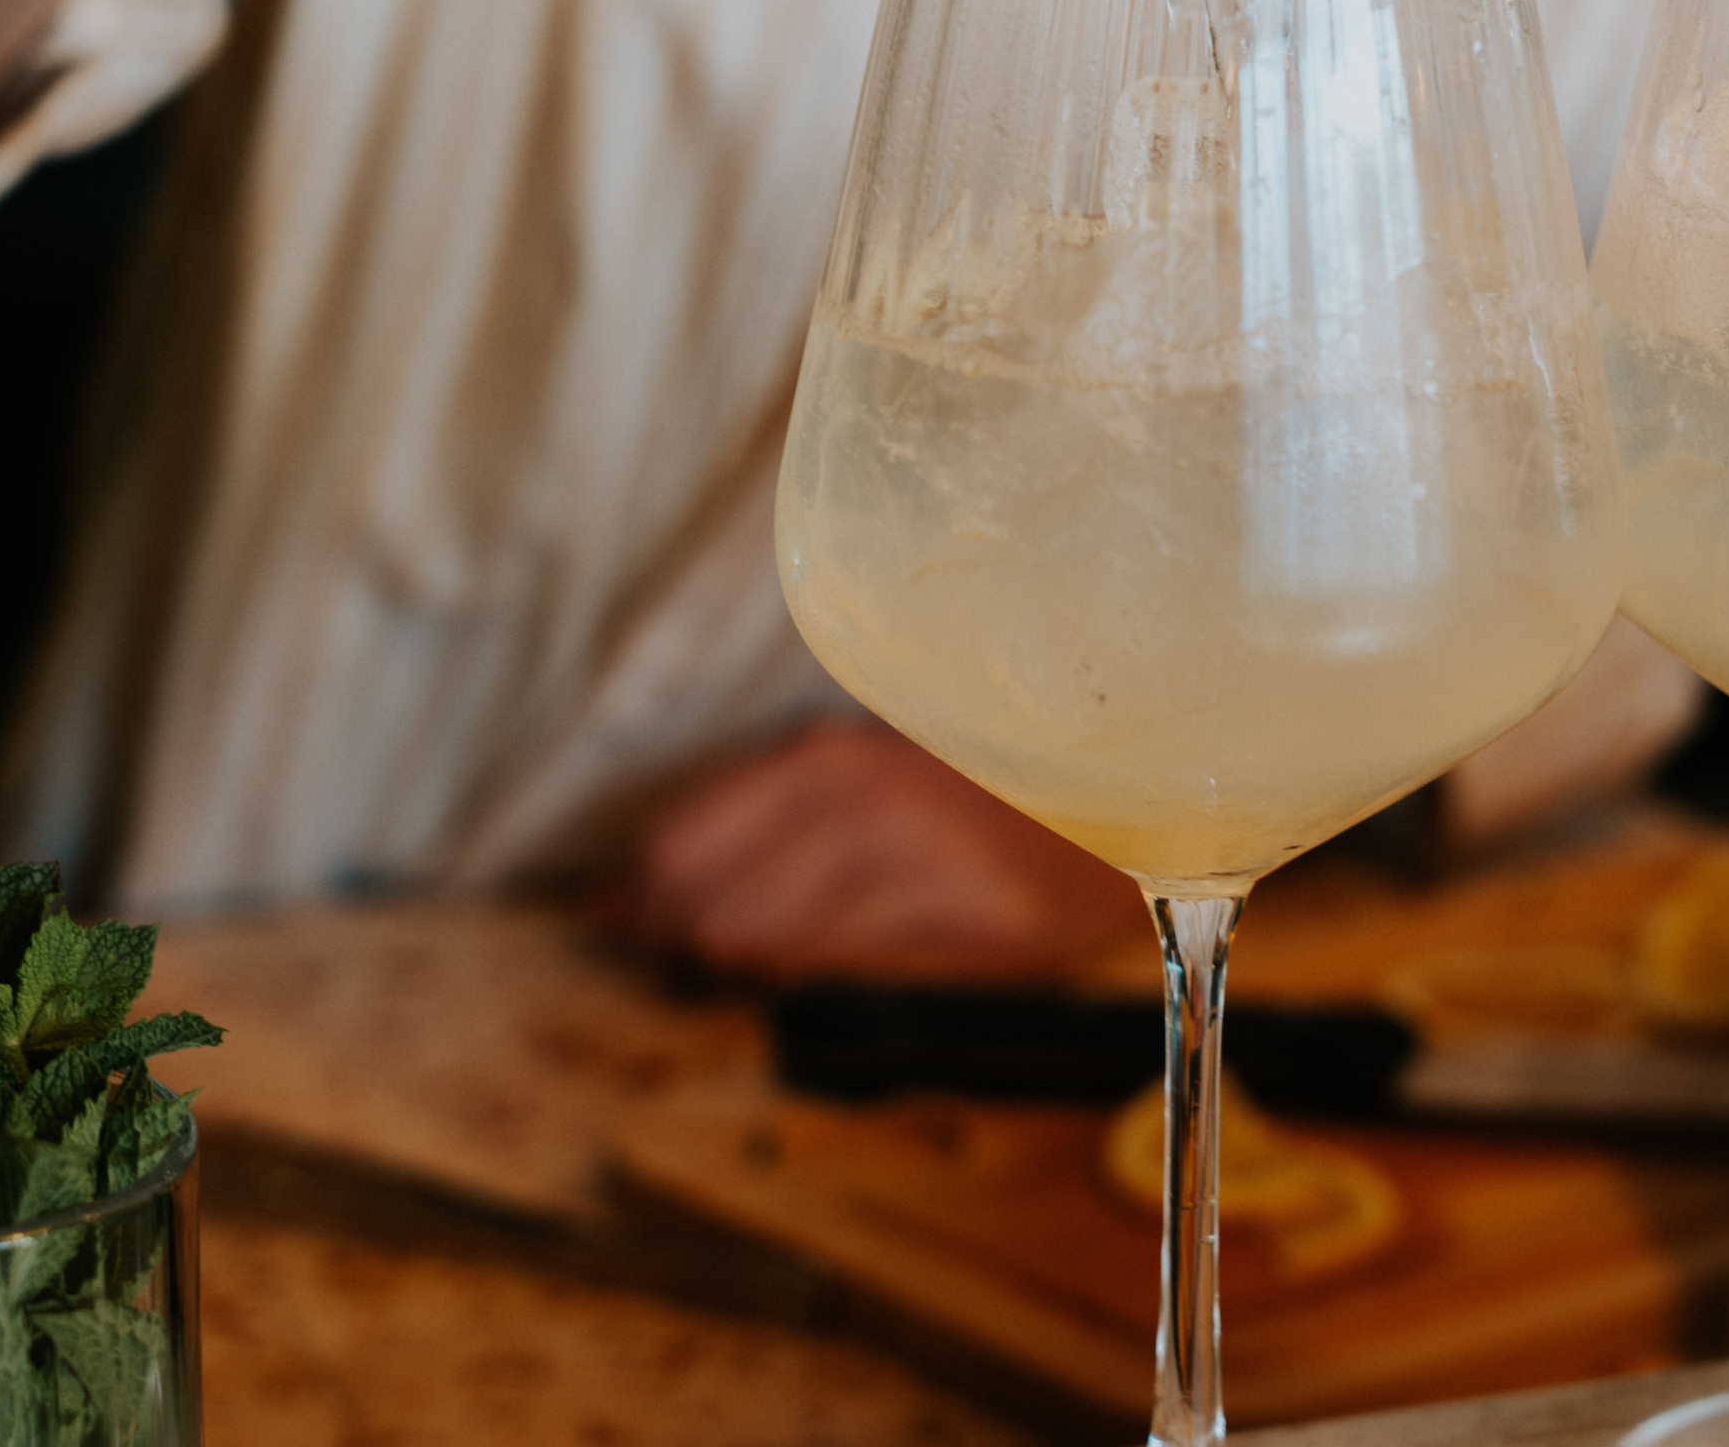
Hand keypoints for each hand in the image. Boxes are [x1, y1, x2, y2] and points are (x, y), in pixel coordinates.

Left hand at [597, 720, 1145, 983]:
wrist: (1120, 811)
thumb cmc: (980, 805)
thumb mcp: (870, 788)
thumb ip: (772, 829)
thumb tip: (640, 891)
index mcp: (826, 755)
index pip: (684, 830)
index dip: (633, 888)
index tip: (607, 919)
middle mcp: (856, 789)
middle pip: (700, 883)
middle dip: (662, 930)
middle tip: (651, 953)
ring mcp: (909, 846)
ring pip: (754, 927)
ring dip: (716, 959)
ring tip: (711, 966)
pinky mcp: (961, 908)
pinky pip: (835, 958)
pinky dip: (788, 973)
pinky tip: (783, 973)